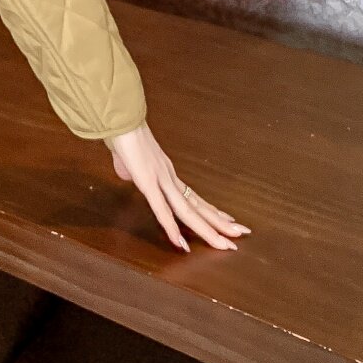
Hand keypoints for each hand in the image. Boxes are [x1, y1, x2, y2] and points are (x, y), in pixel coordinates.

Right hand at [105, 123, 249, 252]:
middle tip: (242, 234)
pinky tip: (179, 243)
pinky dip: (171, 227)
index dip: (210, 210)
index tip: (227, 220)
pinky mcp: (148, 182)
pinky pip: (161, 209)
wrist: (119, 117)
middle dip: (220, 223)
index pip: (193, 197)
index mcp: (166, 172)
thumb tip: (126, 173)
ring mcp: (161, 179)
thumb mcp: (127, 158)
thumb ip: (129, 168)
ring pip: (187, 211)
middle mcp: (169, 177)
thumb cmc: (122, 133)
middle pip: (198, 206)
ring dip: (206, 230)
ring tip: (224, 245)